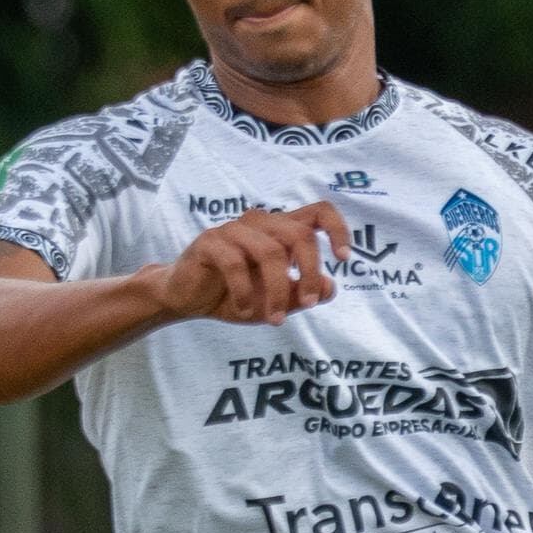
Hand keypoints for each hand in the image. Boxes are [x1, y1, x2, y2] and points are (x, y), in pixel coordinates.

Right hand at [158, 204, 346, 325]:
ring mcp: (234, 230)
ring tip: (275, 319)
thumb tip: (330, 287)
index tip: (344, 259)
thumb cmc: (237, 294)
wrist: (187, 298)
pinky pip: (235, 264)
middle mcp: (261, 223)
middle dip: (309, 272)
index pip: (319, 212)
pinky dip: (245, 292)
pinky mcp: (209, 242)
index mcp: (282, 231)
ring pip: (271, 252)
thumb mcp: (278, 302)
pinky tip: (245, 310)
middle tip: (309, 304)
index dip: (338, 229)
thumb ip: (304, 293)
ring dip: (277, 291)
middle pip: (299, 235)